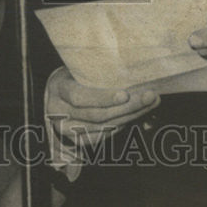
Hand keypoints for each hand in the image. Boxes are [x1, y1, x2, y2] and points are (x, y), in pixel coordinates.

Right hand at [45, 67, 160, 147]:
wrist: (56, 97)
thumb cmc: (72, 76)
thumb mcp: (76, 68)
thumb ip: (93, 71)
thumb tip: (126, 65)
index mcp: (57, 89)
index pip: (79, 97)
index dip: (103, 98)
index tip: (125, 94)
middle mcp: (58, 112)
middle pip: (96, 115)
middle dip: (127, 107)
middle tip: (150, 96)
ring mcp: (66, 130)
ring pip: (104, 127)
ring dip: (131, 116)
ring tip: (151, 103)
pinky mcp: (76, 141)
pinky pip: (103, 136)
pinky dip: (122, 125)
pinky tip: (137, 114)